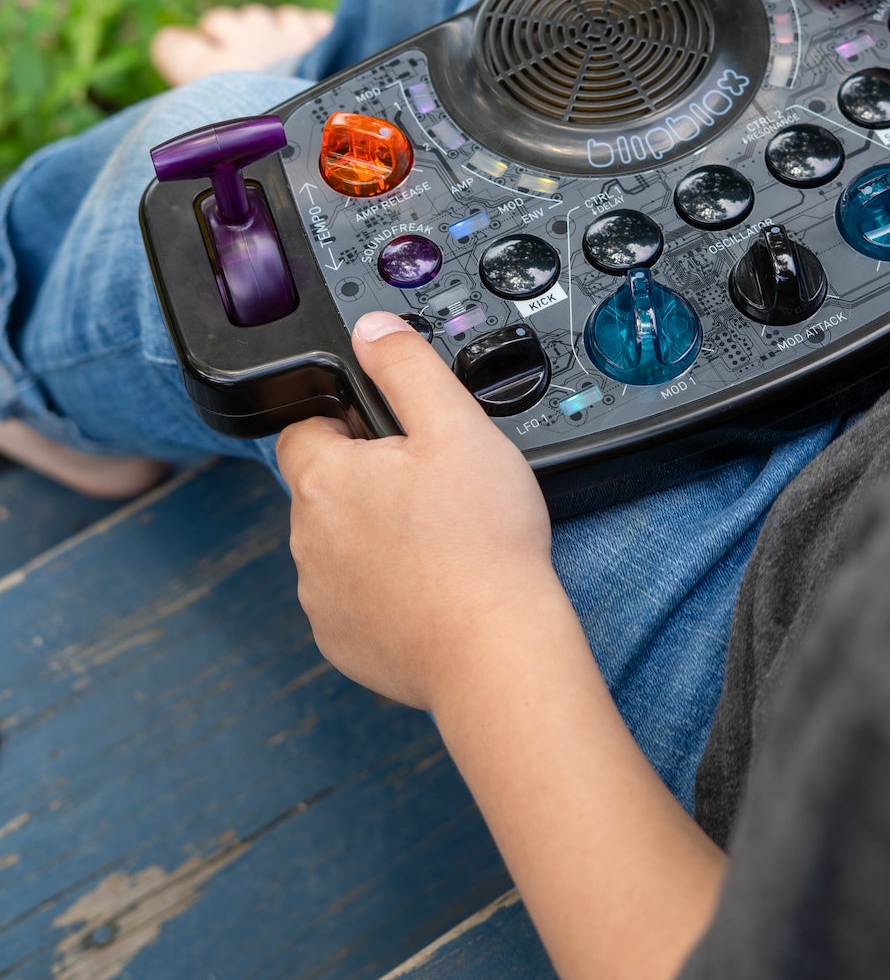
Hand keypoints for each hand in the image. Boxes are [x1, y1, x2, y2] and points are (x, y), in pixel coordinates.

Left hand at [277, 310, 555, 710]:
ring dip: (374, 537)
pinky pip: (354, 600)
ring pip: (338, 546)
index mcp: (324, 480)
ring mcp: (321, 597)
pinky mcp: (342, 642)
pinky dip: (385, 592)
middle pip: (325, 488)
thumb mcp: (455, 425)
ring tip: (440, 541)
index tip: (396, 437)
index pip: (304, 427)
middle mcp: (306, 540)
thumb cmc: (481, 541)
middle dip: (368, 481)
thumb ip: (406, 367)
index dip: (350, 421)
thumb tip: (369, 329)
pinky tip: (433, 587)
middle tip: (433, 489)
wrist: (495, 649)